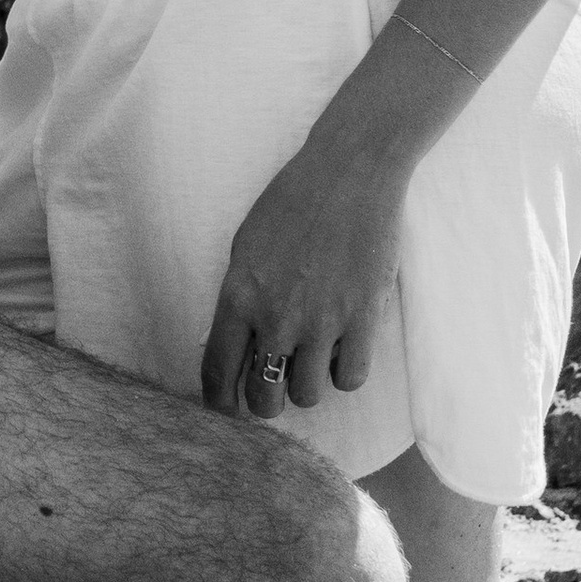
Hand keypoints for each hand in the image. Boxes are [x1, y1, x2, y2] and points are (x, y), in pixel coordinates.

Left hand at [200, 116, 404, 420]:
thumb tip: (236, 347)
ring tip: (312, 358)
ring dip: (307, 384)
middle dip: (266, 399)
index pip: (217, 373)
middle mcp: (276, 317)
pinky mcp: (363, 318)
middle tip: (275, 384)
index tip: (227, 406)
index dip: (220, 401)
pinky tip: (343, 349)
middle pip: (263, 398)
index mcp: (238, 296)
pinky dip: (346, 373)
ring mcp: (321, 321)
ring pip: (307, 395)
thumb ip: (239, 300)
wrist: (349, 174)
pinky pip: (351, 379)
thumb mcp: (245, 248)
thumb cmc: (293, 202)